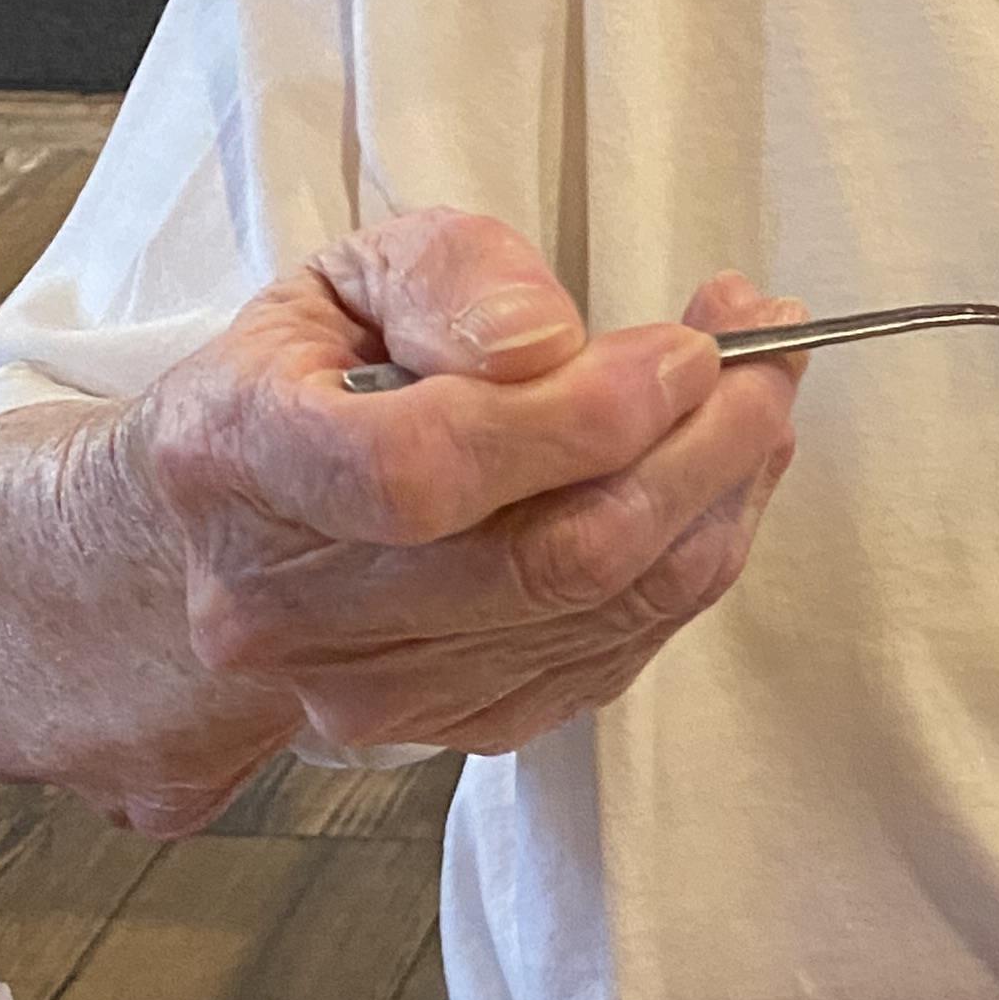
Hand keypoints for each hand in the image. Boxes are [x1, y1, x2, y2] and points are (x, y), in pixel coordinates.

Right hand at [125, 208, 803, 761]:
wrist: (231, 537)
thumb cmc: (310, 378)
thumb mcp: (355, 273)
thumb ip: (452, 278)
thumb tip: (549, 343)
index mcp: (235, 460)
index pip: (419, 473)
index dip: (577, 417)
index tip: (683, 349)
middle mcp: (291, 608)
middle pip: (545, 558)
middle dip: (699, 447)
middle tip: (767, 353)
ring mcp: (375, 691)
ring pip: (605, 607)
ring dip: (722, 494)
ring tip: (761, 395)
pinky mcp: (460, 726)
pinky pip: (621, 648)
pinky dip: (696, 554)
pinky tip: (716, 475)